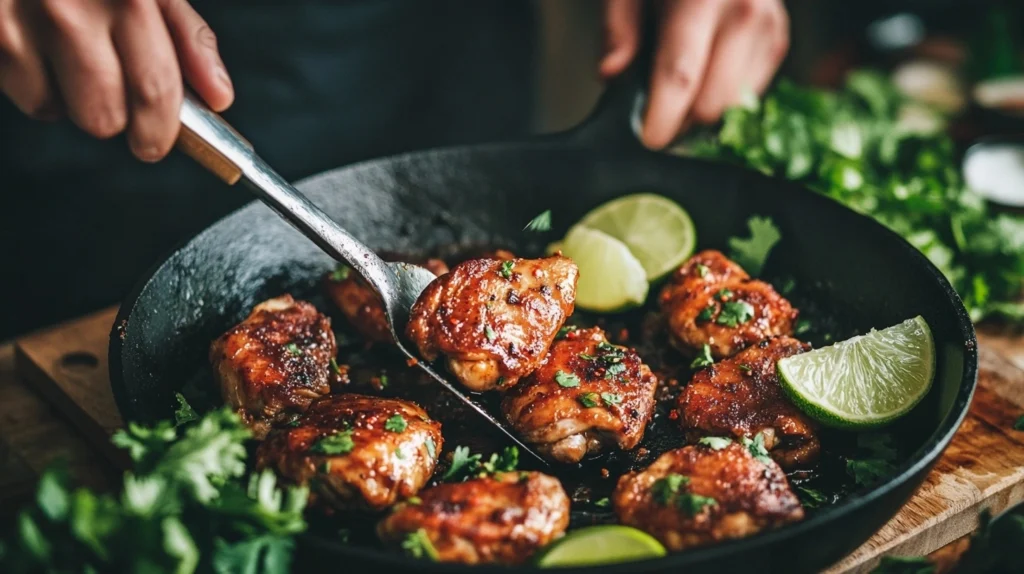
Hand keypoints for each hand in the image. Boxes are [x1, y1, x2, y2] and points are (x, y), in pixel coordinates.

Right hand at [0, 0, 233, 161]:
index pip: (155, 88)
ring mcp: (24, 19)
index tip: (154, 142)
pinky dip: (33, 81)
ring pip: (59, 110)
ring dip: (71, 100)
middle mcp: (77, 7)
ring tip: (71, 57)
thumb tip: (220, 96)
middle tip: (113, 100)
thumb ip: (189, 38)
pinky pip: (22, 91)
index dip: (159, 130)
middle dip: (115, 120)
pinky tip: (39, 45)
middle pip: (104, 116)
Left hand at [601, 0, 788, 148]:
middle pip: (711, 104)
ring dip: (702, 113)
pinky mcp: (778, 41)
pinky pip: (749, 97)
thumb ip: (617, 28)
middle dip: (680, 120)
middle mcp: (743, 12)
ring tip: (678, 91)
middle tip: (655, 111)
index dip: (661, 117)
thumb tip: (611, 74)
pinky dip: (723, 97)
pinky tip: (704, 76)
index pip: (680, 75)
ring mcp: (767, 28)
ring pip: (734, 108)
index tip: (646, 141)